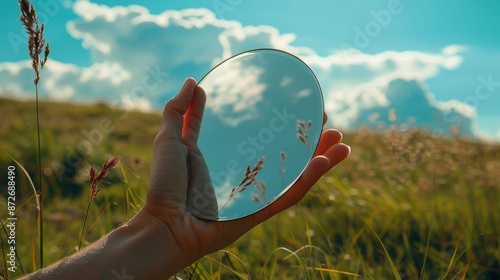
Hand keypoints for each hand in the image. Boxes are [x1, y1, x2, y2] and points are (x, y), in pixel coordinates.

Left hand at [135, 77, 350, 273]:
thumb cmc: (164, 183)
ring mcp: (255, 194)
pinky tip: (324, 161)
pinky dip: (308, 180)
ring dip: (321, 159)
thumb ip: (179, 111)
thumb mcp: (170, 139)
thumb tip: (194, 81)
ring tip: (341, 142)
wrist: (164, 223)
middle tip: (327, 121)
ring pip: (295, 175)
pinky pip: (289, 195)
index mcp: (227, 156)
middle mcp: (246, 175)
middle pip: (286, 155)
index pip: (261, 137)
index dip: (280, 122)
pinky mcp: (260, 211)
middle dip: (310, 140)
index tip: (297, 106)